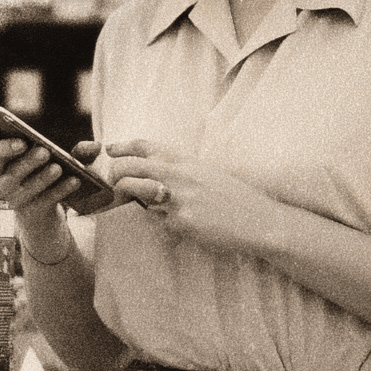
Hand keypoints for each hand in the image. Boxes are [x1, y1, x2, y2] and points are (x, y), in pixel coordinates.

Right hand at [0, 139, 98, 253]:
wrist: (40, 210)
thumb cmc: (42, 173)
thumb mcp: (55, 158)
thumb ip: (76, 150)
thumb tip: (96, 147)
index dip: (2, 149)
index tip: (21, 142)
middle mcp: (1, 185)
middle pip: (9, 175)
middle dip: (27, 162)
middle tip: (44, 151)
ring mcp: (15, 201)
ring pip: (27, 190)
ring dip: (43, 178)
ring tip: (58, 167)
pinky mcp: (32, 213)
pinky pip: (45, 202)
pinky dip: (60, 191)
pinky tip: (74, 181)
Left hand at [104, 139, 273, 253]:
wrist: (259, 221)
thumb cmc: (236, 198)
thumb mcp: (208, 174)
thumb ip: (181, 171)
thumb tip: (152, 175)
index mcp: (187, 160)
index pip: (146, 146)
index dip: (123, 146)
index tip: (110, 149)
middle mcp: (179, 175)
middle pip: (130, 169)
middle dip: (115, 176)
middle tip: (113, 183)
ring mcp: (178, 199)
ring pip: (140, 198)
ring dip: (142, 204)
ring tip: (165, 207)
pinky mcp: (181, 222)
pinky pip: (160, 223)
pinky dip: (168, 224)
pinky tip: (189, 225)